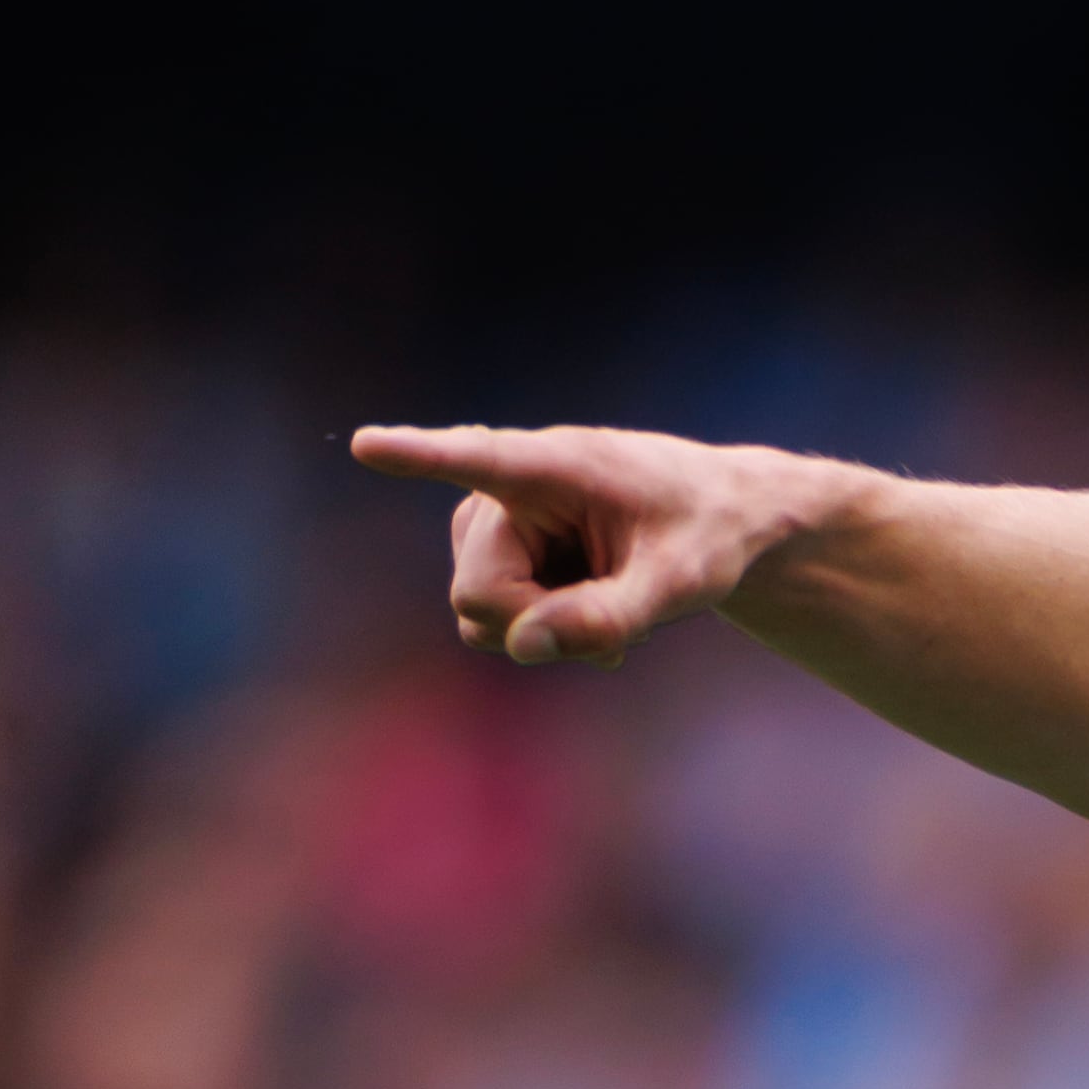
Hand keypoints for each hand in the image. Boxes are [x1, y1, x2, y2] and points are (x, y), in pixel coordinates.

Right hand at [350, 424, 788, 667]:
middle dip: (539, 624)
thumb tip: (522, 645)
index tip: (367, 443)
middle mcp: (506, 488)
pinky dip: (540, 630)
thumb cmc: (708, 534)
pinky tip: (596, 617)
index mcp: (556, 465)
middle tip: (619, 624)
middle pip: (478, 593)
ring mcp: (493, 522)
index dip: (419, 456)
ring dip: (544, 629)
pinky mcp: (495, 551)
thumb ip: (609, 616)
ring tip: (613, 608)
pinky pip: (491, 618)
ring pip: (479, 612)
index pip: (477, 459)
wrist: (722, 521)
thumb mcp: (681, 583)